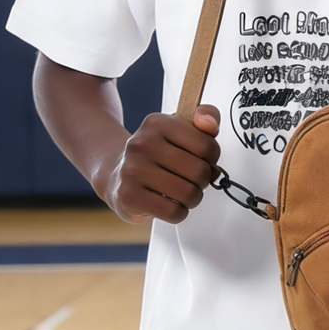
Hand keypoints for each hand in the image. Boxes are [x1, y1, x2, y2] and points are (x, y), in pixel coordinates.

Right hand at [106, 106, 220, 225]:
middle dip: (203, 181)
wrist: (116, 174)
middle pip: (199, 172)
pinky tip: (170, 203)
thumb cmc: (157, 153)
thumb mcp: (181, 128)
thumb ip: (206, 117)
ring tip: (182, 192)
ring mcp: (132, 170)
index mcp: (157, 123)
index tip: (202, 160)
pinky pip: (173, 212)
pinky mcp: (128, 196)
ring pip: (188, 193)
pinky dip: (179, 212)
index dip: (212, 159)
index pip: (206, 146)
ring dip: (193, 198)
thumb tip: (210, 124)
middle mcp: (142, 143)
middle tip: (192, 179)